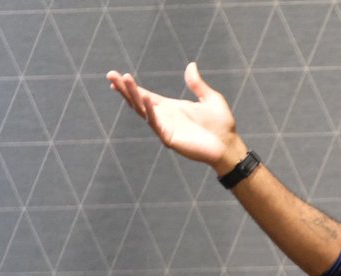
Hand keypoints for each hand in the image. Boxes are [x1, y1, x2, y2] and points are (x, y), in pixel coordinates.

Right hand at [106, 62, 237, 167]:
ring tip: (124, 81)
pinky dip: (150, 110)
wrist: (229, 146)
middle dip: (125, 88)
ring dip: (133, 96)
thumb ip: (197, 84)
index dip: (131, 87)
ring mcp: (165, 128)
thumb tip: (191, 65)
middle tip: (111, 75)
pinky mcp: (170, 138)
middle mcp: (164, 117)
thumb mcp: (210, 99)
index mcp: (171, 108)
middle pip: (139, 101)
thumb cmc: (222, 125)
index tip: (116, 75)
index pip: (145, 95)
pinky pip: (156, 123)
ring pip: (143, 110)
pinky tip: (144, 97)